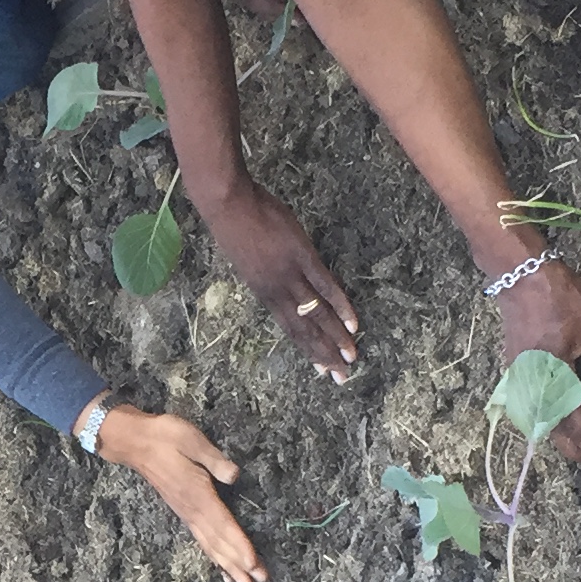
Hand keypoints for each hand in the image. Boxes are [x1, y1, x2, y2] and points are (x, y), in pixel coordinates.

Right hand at [94, 405, 266, 581]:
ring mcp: (187, 514)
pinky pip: (202, 540)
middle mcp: (193, 510)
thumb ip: (214, 459)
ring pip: (211, 546)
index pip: (223, 524)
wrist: (135, 442)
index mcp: (198, 494)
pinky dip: (214, 556)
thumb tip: (234, 474)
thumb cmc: (165, 437)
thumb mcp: (192, 440)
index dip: (239, 545)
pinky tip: (223, 567)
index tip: (252, 563)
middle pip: (219, 543)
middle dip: (239, 564)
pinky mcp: (184, 512)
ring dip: (229, 566)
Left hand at [195, 176, 358, 376]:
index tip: (321, 369)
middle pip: (304, 330)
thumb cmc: (236, 228)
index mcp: (262, 294)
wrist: (228, 205)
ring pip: (316, 314)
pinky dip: (340, 306)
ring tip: (352, 357)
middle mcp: (276, 292)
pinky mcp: (302, 257)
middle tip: (342, 376)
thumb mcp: (248, 262)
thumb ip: (268, 278)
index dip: (308, 350)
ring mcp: (289, 275)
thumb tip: (285, 289)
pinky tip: (352, 323)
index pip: (290, 330)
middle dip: (324, 355)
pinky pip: (325, 286)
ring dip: (336, 338)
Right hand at [487, 245, 580, 463]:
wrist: (517, 272)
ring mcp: (518, 376)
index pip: (571, 422)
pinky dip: (540, 414)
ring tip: (573, 440)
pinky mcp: (513, 367)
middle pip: (548, 428)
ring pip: (533, 418)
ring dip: (552, 431)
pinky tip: (550, 413)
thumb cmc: (557, 297)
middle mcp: (532, 384)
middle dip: (568, 445)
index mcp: (554, 376)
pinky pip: (525, 402)